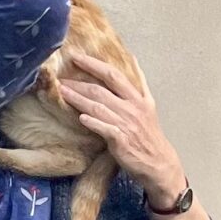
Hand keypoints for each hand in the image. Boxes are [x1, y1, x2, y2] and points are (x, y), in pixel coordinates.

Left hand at [55, 52, 186, 205]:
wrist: (158, 162)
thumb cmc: (149, 133)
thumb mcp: (149, 105)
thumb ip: (139, 82)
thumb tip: (133, 59)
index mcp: (137, 98)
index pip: (113, 75)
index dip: (93, 64)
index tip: (76, 57)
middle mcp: (132, 108)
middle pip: (101, 90)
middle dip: (79, 83)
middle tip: (61, 79)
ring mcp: (126, 124)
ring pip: (98, 107)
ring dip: (78, 100)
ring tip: (62, 93)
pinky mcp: (121, 141)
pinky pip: (104, 128)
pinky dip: (93, 122)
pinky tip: (81, 118)